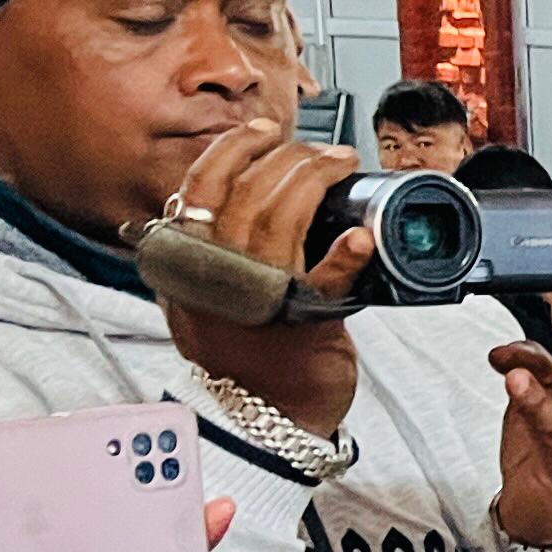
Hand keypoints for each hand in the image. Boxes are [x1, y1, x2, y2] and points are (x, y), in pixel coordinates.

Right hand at [153, 122, 368, 433]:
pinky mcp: (302, 322)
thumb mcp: (202, 299)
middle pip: (248, 191)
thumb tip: (234, 201)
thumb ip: (206, 254)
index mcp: (187, 260)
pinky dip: (346, 255)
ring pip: (282, 217)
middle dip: (291, 157)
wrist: (264, 419)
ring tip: (342, 165)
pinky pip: (326, 279)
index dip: (235, 148)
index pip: (202, 184)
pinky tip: (363, 236)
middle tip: (324, 152)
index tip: (265, 131)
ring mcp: (258, 295)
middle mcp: (216, 273)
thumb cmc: (241, 358)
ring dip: (317, 181)